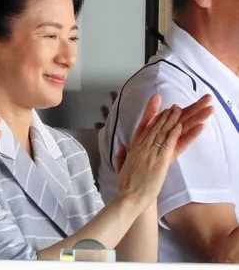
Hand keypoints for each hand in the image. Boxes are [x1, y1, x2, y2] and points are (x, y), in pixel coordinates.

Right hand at [115, 93, 212, 208]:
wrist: (129, 197)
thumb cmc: (126, 185)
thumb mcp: (120, 167)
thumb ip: (121, 155)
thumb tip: (121, 146)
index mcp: (133, 148)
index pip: (143, 127)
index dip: (150, 114)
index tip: (156, 103)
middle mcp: (140, 147)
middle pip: (154, 127)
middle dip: (164, 115)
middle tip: (173, 105)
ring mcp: (149, 153)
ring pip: (161, 132)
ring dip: (171, 120)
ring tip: (179, 110)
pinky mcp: (159, 161)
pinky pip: (167, 144)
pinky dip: (173, 134)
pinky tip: (179, 126)